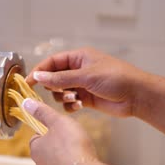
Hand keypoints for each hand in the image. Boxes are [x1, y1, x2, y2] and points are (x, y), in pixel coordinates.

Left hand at [22, 98, 97, 164]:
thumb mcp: (58, 121)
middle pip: (46, 152)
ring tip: (79, 153)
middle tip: (71, 140)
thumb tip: (26, 103)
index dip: (47, 131)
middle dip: (57, 146)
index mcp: (36, 149)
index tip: (57, 128)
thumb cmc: (71, 147)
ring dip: (65, 160)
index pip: (36, 137)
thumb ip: (43, 112)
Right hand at [27, 47, 153, 116]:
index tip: (28, 82)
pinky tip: (79, 106)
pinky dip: (71, 106)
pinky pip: (69, 103)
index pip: (52, 62)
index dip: (39, 71)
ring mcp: (82, 85)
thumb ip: (60, 78)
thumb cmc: (116, 78)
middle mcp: (79, 70)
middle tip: (61, 91)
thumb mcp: (86, 76)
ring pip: (61, 92)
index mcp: (79, 58)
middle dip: (55, 87)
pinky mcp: (86, 99)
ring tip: (76, 98)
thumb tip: (38, 76)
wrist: (137, 96)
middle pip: (54, 78)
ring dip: (64, 97)